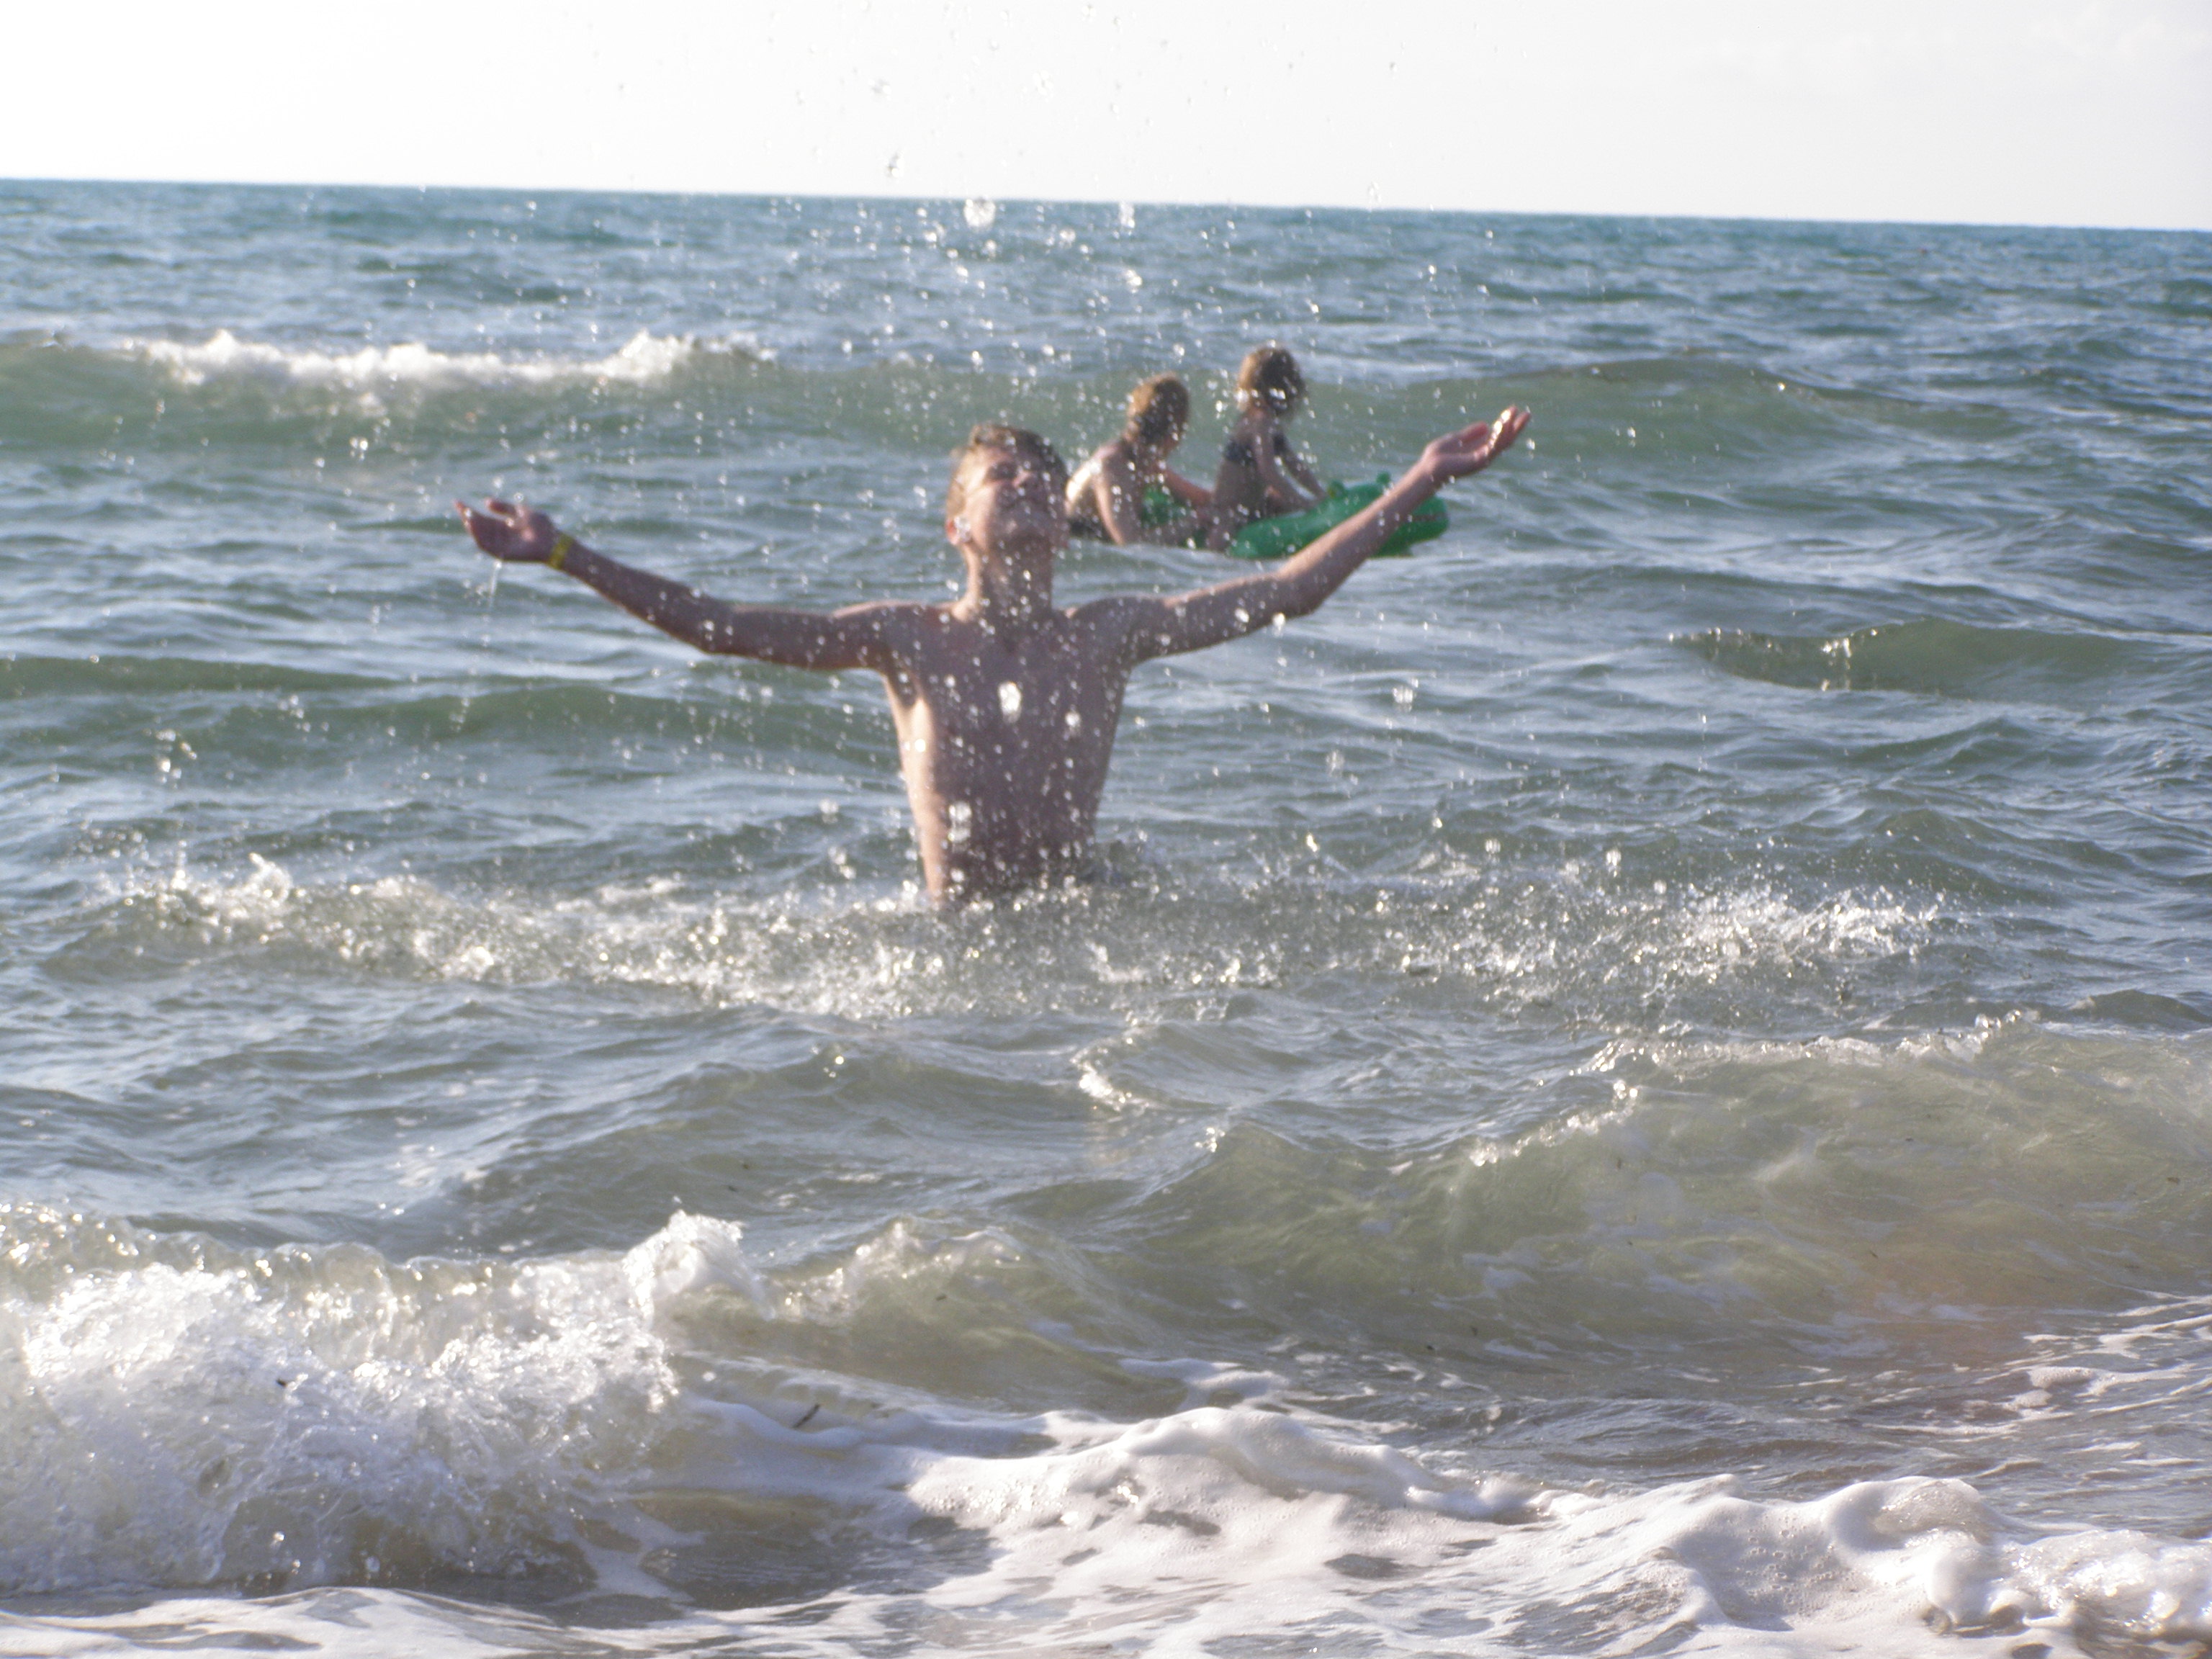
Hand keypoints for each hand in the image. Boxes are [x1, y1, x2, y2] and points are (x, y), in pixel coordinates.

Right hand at [456, 497, 561, 561]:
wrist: (553, 541)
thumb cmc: (541, 526)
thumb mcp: (520, 511)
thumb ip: (504, 507)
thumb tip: (485, 502)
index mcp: (504, 526)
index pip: (482, 518)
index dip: (469, 510)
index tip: (457, 502)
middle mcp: (500, 536)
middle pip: (479, 527)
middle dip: (467, 517)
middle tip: (459, 507)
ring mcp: (501, 546)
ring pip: (480, 536)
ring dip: (471, 526)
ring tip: (465, 514)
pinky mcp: (503, 554)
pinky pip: (486, 546)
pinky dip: (478, 536)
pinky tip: (473, 526)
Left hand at [1416, 407, 1530, 486]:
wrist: (1428, 469)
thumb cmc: (1438, 456)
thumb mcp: (1456, 438)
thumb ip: (1470, 433)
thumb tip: (1485, 425)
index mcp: (1478, 448)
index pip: (1497, 434)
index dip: (1506, 422)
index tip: (1513, 409)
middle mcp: (1483, 454)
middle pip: (1505, 440)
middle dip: (1516, 427)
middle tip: (1527, 414)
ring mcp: (1482, 459)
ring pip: (1502, 443)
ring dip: (1512, 429)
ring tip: (1521, 417)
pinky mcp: (1478, 462)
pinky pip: (1493, 448)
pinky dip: (1500, 436)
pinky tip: (1505, 425)